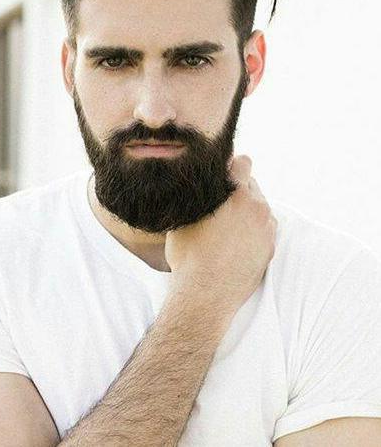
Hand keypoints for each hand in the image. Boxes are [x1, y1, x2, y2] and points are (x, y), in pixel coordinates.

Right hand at [165, 155, 277, 309]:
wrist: (206, 294)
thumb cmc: (190, 255)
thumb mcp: (185, 217)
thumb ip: (197, 196)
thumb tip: (195, 186)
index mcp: (237, 193)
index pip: (243, 162)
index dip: (231, 167)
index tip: (223, 174)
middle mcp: (257, 207)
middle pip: (252, 186)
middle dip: (238, 191)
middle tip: (220, 205)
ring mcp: (267, 228)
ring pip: (259, 208)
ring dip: (247, 212)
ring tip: (227, 228)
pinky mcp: (270, 247)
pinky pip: (263, 229)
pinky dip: (253, 231)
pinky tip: (235, 243)